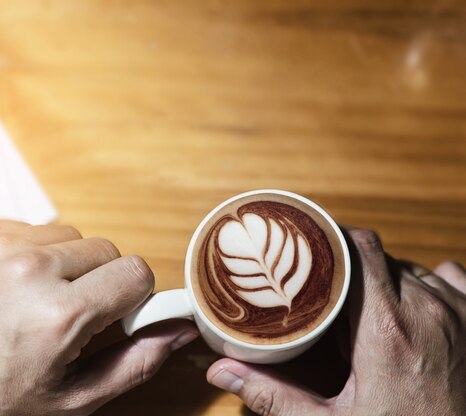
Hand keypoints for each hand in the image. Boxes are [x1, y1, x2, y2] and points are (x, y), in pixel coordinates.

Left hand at [0, 220, 197, 414]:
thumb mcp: (72, 399)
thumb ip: (136, 361)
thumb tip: (179, 329)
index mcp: (58, 315)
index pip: (136, 272)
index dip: (130, 295)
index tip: (110, 313)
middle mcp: (27, 270)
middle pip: (105, 248)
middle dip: (96, 279)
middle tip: (66, 311)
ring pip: (67, 234)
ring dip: (62, 262)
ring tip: (32, 298)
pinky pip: (27, 226)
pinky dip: (27, 251)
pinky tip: (6, 284)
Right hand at [206, 227, 465, 414]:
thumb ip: (273, 394)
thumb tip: (222, 372)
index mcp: (386, 330)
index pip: (360, 247)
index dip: (333, 239)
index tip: (311, 247)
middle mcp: (427, 310)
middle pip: (380, 258)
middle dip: (351, 271)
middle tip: (330, 295)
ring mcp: (459, 313)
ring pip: (411, 268)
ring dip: (386, 280)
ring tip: (367, 310)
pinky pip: (452, 277)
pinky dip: (430, 283)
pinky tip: (415, 306)